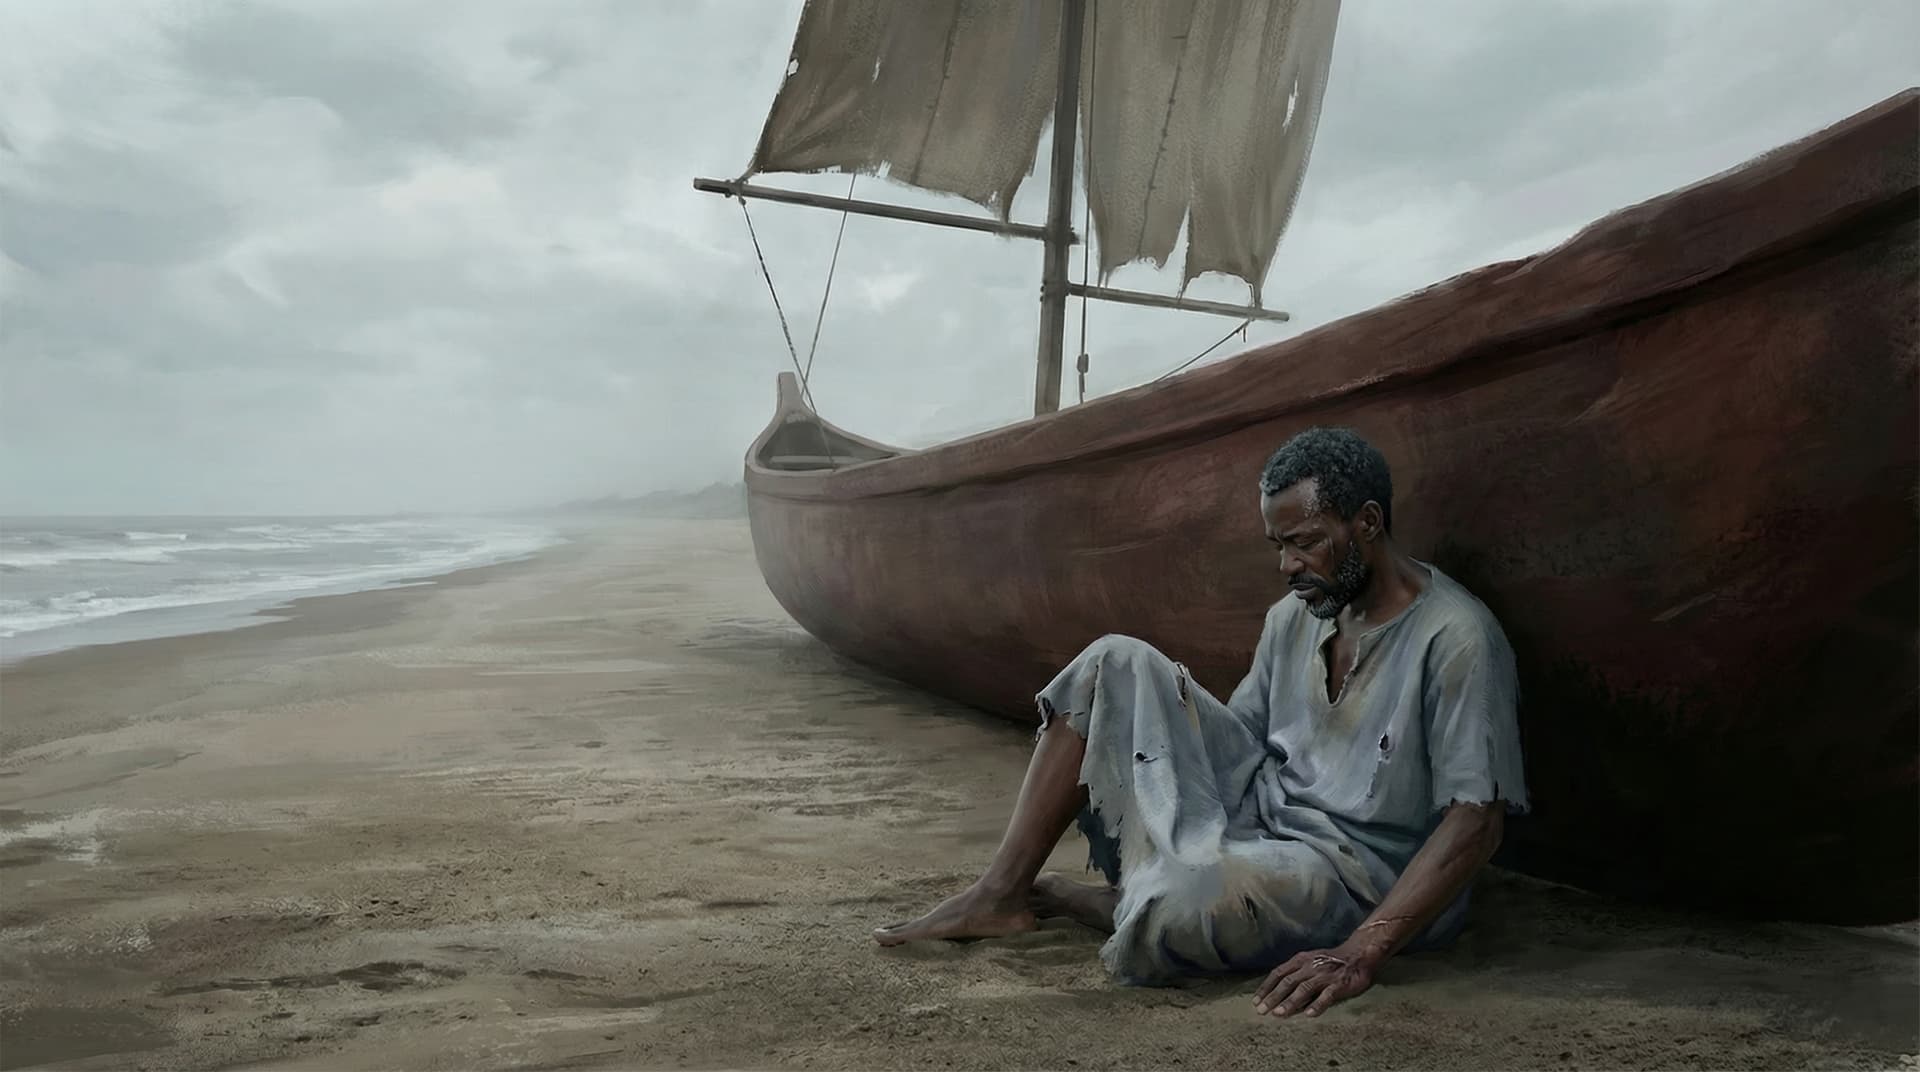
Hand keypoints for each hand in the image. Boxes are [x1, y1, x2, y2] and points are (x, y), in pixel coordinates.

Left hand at [1252, 946, 1377, 1017]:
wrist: (1358, 954)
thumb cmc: (1330, 961)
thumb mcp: (1309, 960)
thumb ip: (1295, 973)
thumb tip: (1277, 991)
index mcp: (1301, 960)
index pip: (1278, 973)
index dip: (1266, 987)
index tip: (1255, 1001)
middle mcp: (1310, 966)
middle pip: (1288, 982)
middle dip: (1273, 997)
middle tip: (1261, 1011)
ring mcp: (1325, 975)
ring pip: (1304, 989)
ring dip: (1291, 1002)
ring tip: (1279, 1014)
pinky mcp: (1339, 984)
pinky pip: (1327, 995)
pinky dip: (1318, 1004)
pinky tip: (1309, 1015)